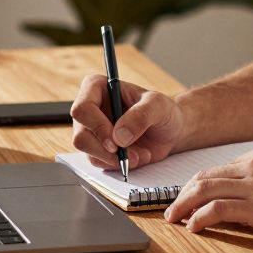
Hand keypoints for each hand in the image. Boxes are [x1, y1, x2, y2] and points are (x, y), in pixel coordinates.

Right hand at [69, 74, 186, 170]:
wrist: (171, 131)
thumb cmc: (163, 110)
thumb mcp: (158, 106)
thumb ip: (140, 116)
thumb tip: (119, 136)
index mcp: (98, 88)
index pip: (82, 108)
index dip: (96, 126)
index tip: (115, 141)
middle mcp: (91, 109)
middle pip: (80, 135)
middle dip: (104, 150)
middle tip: (126, 154)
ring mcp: (92, 130)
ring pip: (87, 151)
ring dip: (114, 159)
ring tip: (139, 155)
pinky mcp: (98, 148)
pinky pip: (98, 162)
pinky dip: (118, 164)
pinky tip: (136, 157)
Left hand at [163, 144, 252, 239]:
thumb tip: (248, 198)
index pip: (217, 168)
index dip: (195, 184)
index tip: (185, 198)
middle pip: (203, 176)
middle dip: (181, 194)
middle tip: (171, 211)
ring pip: (204, 189)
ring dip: (182, 206)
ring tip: (173, 221)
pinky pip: (218, 209)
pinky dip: (199, 218)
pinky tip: (194, 228)